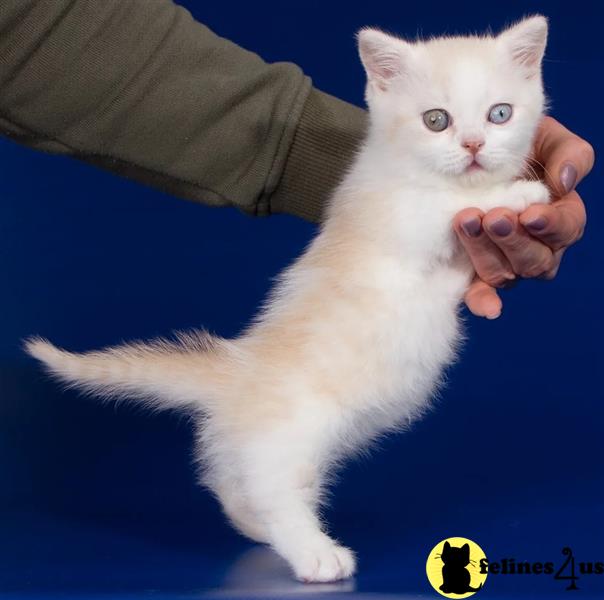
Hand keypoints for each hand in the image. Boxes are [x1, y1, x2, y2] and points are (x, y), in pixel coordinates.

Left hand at [454, 116, 594, 318]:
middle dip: (513, 240)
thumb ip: (567, 155)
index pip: (566, 228)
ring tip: (466, 222)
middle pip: (534, 259)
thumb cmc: (520, 149)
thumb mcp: (548, 141)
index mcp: (560, 218)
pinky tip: (484, 307)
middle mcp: (538, 248)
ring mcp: (507, 264)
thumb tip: (565, 181)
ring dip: (486, 253)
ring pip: (505, 273)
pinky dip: (484, 301)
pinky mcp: (478, 274)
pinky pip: (483, 294)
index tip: (531, 214)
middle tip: (493, 217)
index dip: (551, 225)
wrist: (475, 158)